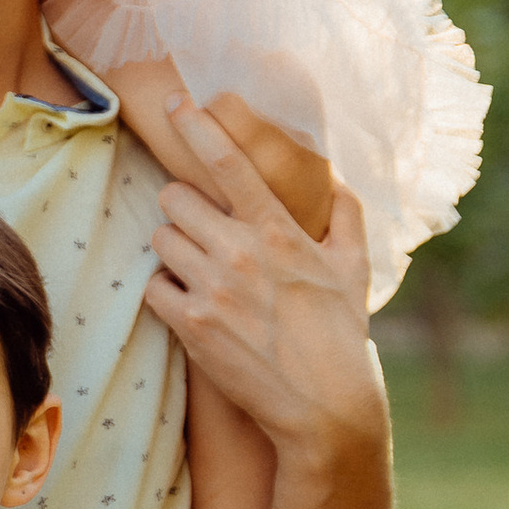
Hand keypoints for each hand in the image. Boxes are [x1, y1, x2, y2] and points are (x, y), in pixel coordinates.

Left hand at [144, 101, 382, 470]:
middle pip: (175, 198)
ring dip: (173, 247)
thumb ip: (345, 214)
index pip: (228, 162)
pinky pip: (154, 287)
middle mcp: (239, 253)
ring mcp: (211, 289)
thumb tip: (335, 177)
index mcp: (277, 231)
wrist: (324, 405)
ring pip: (160, 240)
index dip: (197, 126)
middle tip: (199, 225)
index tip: (178, 103)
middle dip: (182, 207)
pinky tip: (189, 300)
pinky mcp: (191, 325)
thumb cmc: (342, 334)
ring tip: (197, 265)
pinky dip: (165, 290)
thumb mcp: (354, 267)